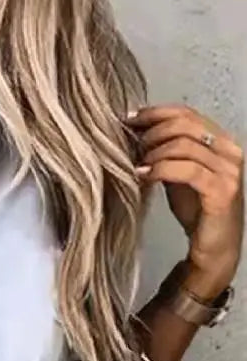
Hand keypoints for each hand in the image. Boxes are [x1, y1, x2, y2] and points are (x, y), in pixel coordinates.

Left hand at [128, 105, 243, 285]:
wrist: (213, 248)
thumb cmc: (198, 212)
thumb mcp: (178, 175)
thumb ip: (166, 154)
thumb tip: (137, 136)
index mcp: (220, 141)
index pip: (186, 113)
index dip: (155, 113)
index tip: (129, 119)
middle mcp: (229, 151)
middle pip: (184, 124)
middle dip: (151, 131)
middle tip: (131, 145)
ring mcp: (229, 170)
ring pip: (184, 145)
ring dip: (153, 151)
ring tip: (136, 164)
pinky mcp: (222, 190)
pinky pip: (187, 170)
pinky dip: (160, 169)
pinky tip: (143, 175)